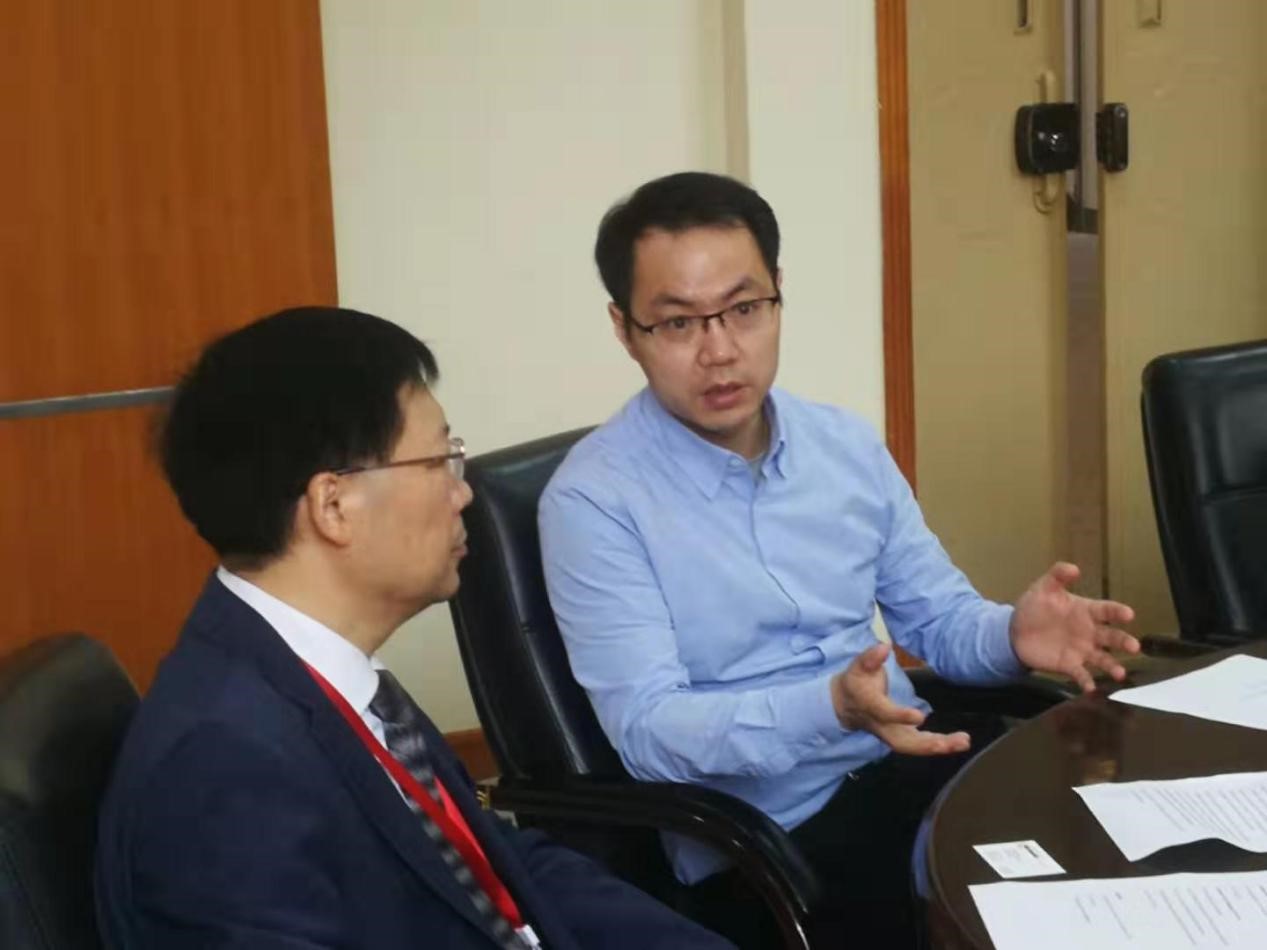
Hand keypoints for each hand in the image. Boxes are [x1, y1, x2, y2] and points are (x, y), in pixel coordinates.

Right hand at [830, 642, 970, 755]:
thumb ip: (870, 657)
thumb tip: (884, 646)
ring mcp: (891, 734)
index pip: (884, 714)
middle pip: (902, 742)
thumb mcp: (858, 666)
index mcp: (871, 707)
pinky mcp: (900, 737)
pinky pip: (919, 745)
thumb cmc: (855, 682)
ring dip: (938, 747)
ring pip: (913, 747)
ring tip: (963, 741)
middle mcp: (882, 726)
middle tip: (951, 742)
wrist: (845, 705)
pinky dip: (939, 745)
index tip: (919, 717)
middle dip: (927, 744)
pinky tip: (958, 742)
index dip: (899, 716)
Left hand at [1010, 562, 1139, 692]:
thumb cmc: (1035, 607)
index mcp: (1086, 611)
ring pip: (1103, 658)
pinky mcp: (1069, 665)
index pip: (1106, 610)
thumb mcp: (1043, 587)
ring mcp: (1082, 650)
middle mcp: (1089, 632)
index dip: (1117, 612)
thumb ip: (1058, 576)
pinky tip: (1091, 688)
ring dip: (1113, 666)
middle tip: (1134, 647)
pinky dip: (1087, 681)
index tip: (1129, 614)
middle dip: (1123, 641)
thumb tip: (1073, 568)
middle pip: (1111, 636)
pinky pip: (1082, 674)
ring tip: (1120, 674)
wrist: (1015, 631)